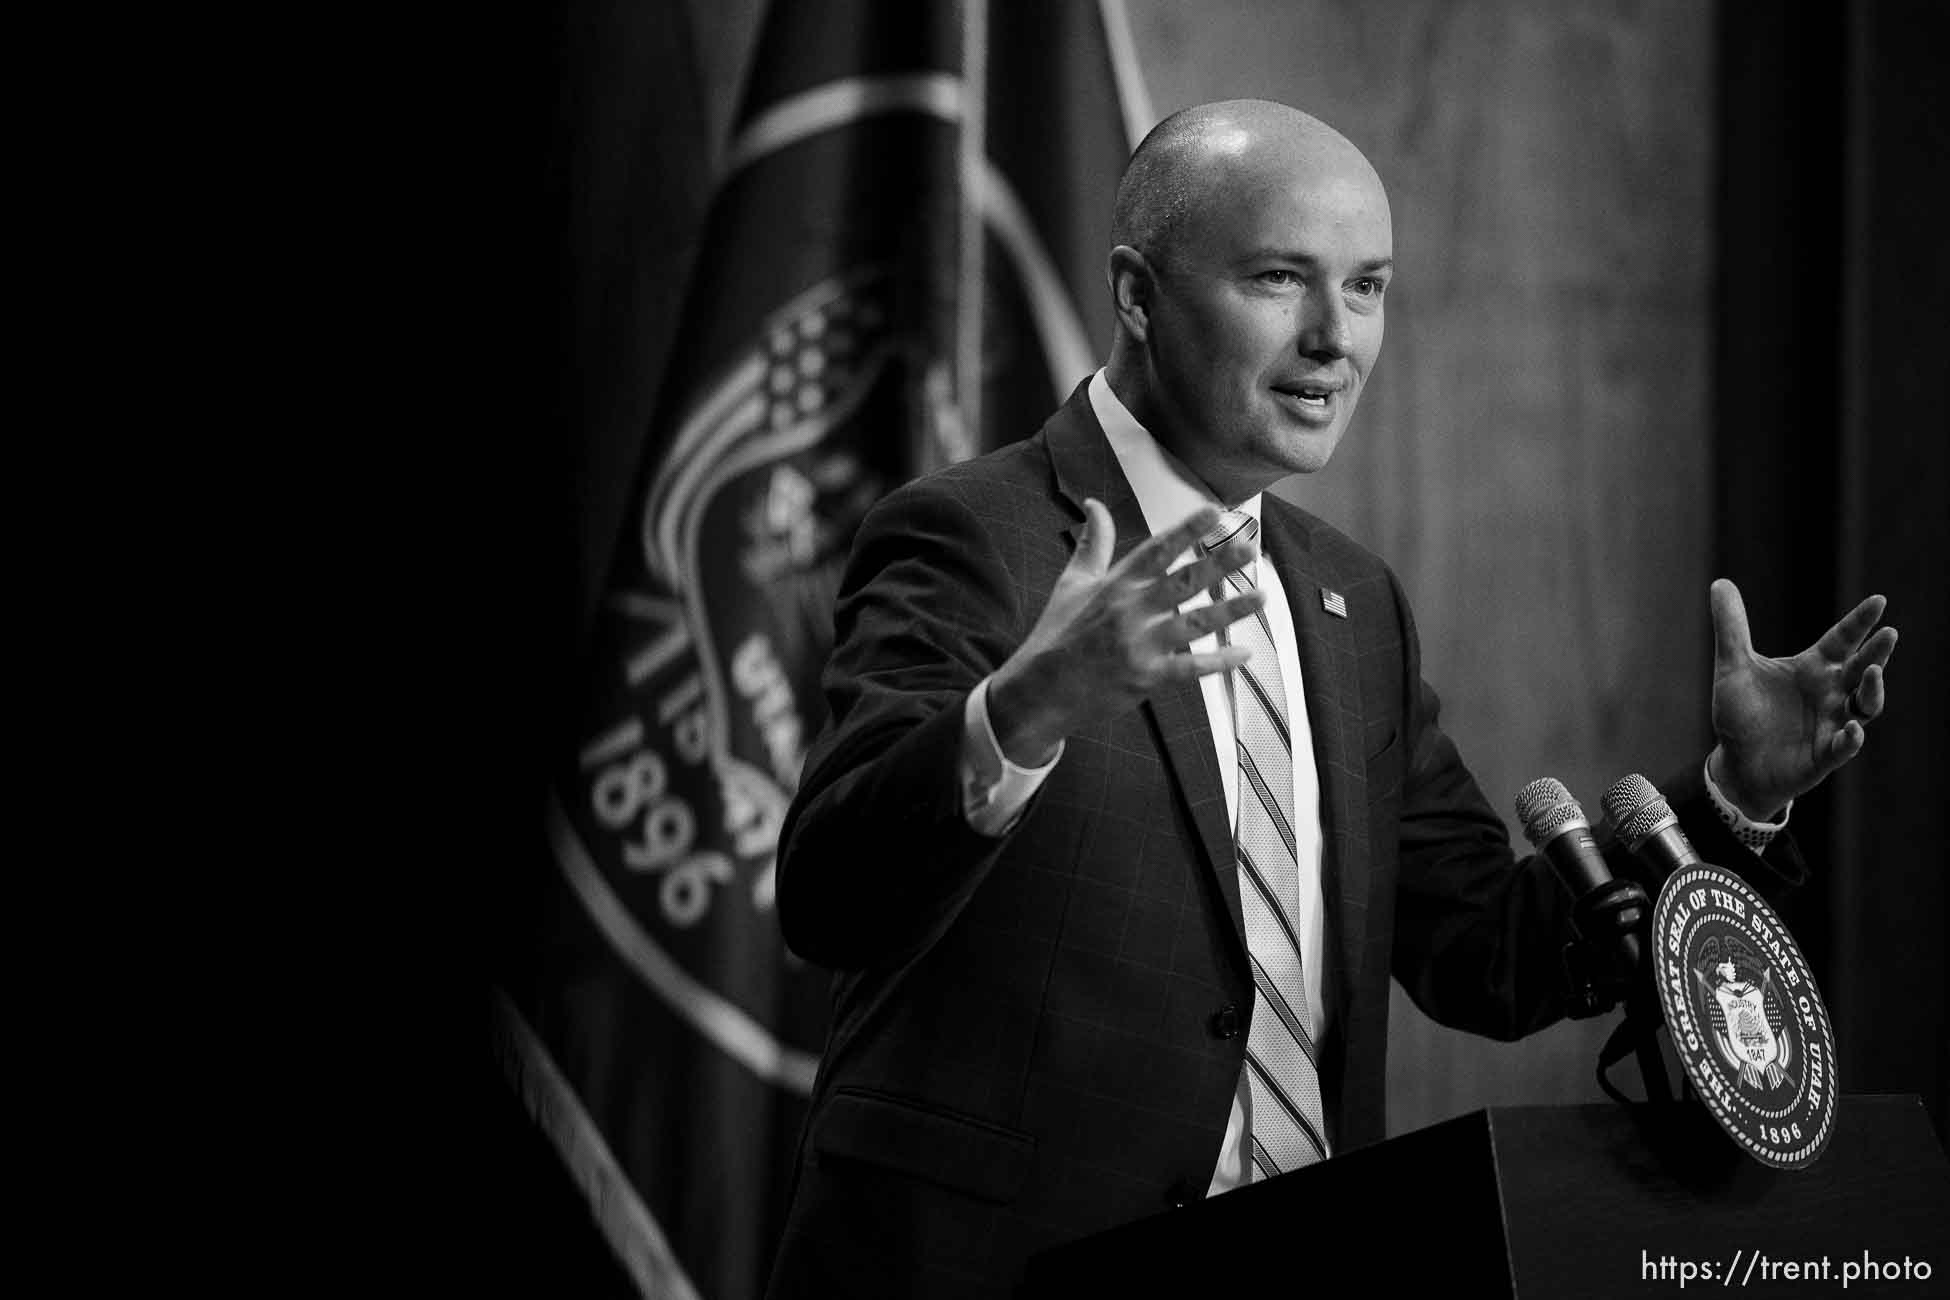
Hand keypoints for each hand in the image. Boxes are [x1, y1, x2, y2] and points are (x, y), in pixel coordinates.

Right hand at [986, 499, 1264, 764]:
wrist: (1040, 691)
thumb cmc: (1057, 633)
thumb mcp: (1072, 583)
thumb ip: (1093, 543)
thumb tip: (1095, 503)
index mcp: (1115, 584)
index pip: (1157, 549)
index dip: (1187, 529)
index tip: (1214, 511)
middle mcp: (1130, 611)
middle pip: (1183, 581)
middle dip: (1219, 563)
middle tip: (1248, 547)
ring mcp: (1139, 645)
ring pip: (1195, 622)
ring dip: (1231, 609)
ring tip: (1261, 595)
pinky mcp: (1146, 678)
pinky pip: (1191, 668)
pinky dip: (1219, 662)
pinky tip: (1244, 653)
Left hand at [1707, 578, 1897, 819]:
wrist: (1736, 764)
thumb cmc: (1741, 715)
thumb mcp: (1732, 668)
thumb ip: (1731, 628)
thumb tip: (1720, 582)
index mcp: (1813, 669)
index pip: (1842, 640)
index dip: (1860, 622)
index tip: (1879, 600)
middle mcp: (1830, 694)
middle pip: (1861, 668)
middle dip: (1876, 652)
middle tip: (1889, 633)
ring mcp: (1832, 724)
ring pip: (1865, 706)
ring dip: (1872, 690)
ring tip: (1871, 671)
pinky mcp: (1824, 755)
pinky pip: (1844, 746)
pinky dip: (1850, 738)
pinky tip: (1851, 729)